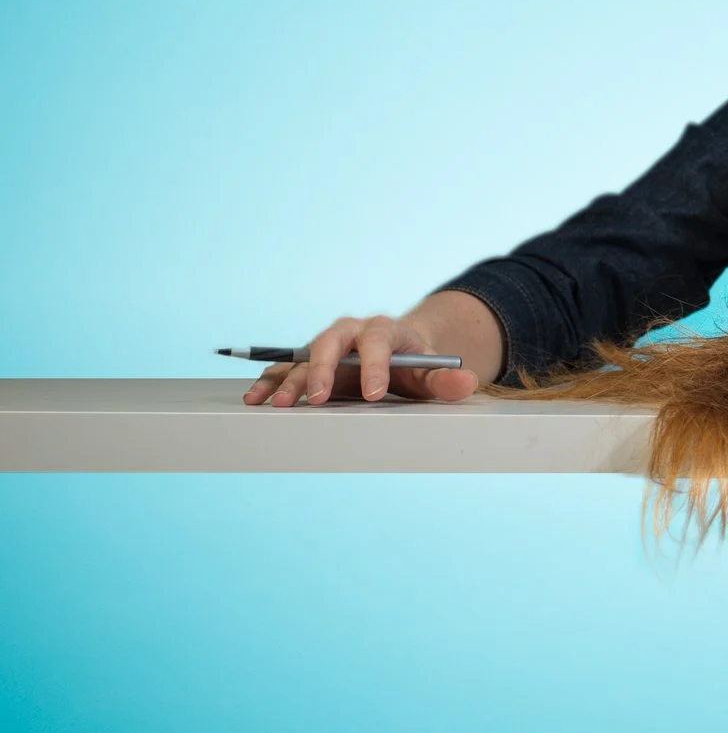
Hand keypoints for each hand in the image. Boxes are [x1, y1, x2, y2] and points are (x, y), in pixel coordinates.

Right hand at [243, 310, 482, 406]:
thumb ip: (447, 379)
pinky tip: (256, 398)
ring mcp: (327, 346)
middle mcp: (350, 332)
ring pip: (303, 357)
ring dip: (287, 380)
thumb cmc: (415, 364)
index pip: (377, 340)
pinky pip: (286, 369)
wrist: (398, 352)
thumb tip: (466, 383)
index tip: (375, 393)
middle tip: (315, 398)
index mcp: (384, 329)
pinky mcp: (310, 362)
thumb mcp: (434, 372)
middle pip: (331, 342)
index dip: (375, 364)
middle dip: (322, 369)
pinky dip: (270, 382)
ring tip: (272, 403)